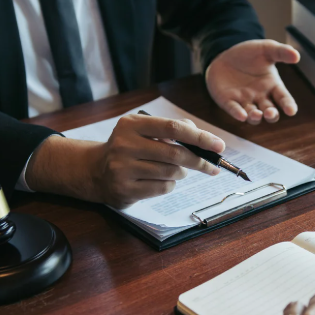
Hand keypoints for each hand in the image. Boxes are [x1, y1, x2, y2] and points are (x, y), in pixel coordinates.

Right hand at [25, 115, 224, 207]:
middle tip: (212, 166)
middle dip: (199, 161)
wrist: (95, 170)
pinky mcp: (125, 189)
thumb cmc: (129, 148)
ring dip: (181, 173)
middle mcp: (124, 145)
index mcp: (131, 125)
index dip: (200, 137)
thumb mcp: (144, 131)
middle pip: (175, 153)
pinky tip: (162, 180)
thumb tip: (202, 137)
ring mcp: (122, 168)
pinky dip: (170, 185)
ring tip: (178, 171)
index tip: (219, 146)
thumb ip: (172, 129)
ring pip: (170, 173)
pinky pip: (162, 188)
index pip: (173, 128)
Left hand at [206, 39, 299, 124]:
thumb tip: (296, 56)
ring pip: (253, 116)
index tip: (291, 111)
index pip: (284, 99)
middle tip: (270, 113)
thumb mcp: (266, 49)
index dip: (288, 106)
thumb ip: (281, 52)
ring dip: (256, 117)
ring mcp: (245, 101)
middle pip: (270, 112)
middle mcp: (260, 97)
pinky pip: (234, 110)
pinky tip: (241, 115)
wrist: (225, 55)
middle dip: (271, 115)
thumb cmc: (249, 53)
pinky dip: (238, 114)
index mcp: (273, 86)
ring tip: (257, 114)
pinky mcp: (228, 101)